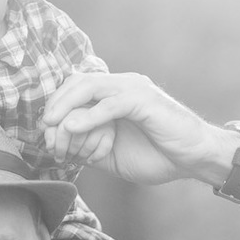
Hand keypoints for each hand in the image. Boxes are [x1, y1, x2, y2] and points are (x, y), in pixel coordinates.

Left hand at [42, 73, 224, 186]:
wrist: (194, 158)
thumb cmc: (159, 155)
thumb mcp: (112, 154)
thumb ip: (87, 146)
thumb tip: (58, 147)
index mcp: (115, 94)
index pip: (76, 87)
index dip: (57, 105)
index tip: (45, 132)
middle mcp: (123, 84)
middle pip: (78, 81)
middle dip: (56, 102)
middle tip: (44, 126)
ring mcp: (134, 89)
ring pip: (90, 86)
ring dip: (67, 105)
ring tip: (53, 124)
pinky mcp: (144, 100)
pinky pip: (110, 103)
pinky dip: (89, 115)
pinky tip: (74, 128)